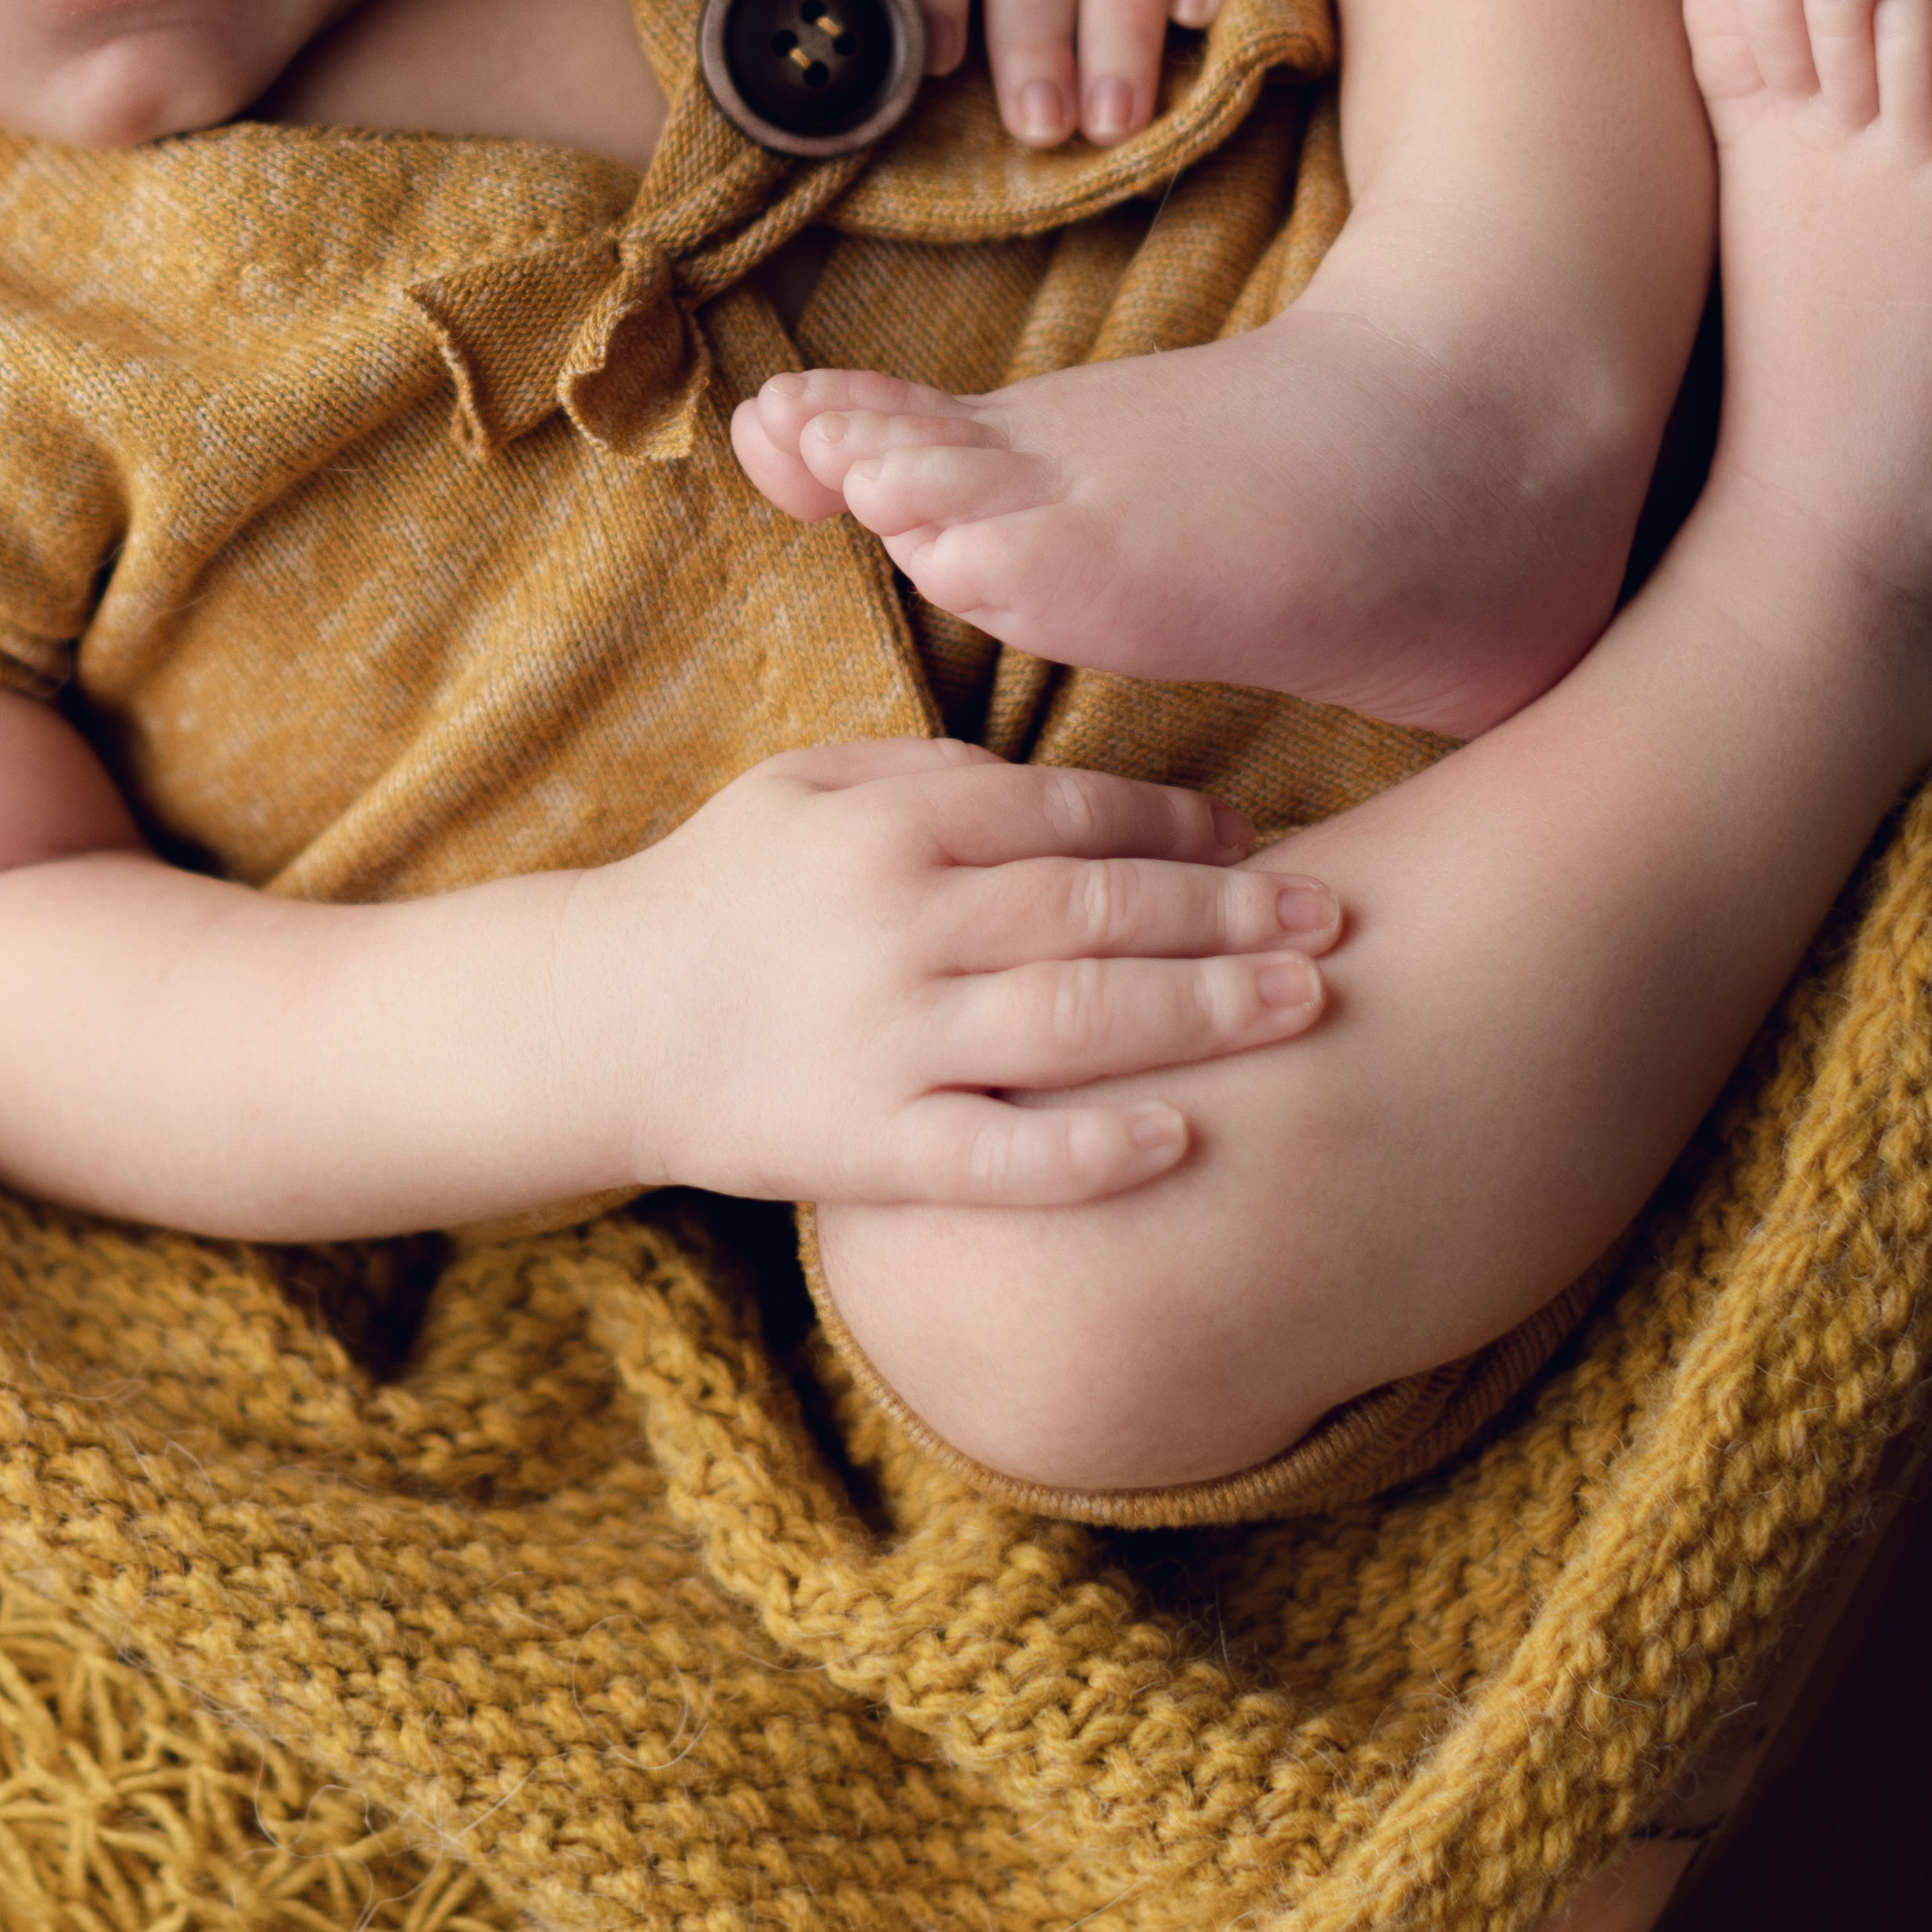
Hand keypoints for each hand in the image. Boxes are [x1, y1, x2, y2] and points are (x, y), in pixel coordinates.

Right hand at [584, 736, 1341, 1208]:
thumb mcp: (805, 789)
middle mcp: (896, 927)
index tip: (1257, 844)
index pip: (1065, 819)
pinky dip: (1094, 1150)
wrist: (596, 1021)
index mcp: (886, 828)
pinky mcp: (867, 1147)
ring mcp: (885, 1042)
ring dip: (1204, 1011)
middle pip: (1097, 913)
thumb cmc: (717, 892)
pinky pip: (999, 1155)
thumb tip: (1060, 787)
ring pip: (1075, 1022)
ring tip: (1307, 1005)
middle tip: (1336, 917)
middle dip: (1230, 916)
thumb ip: (928, 776)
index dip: (1175, 830)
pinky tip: (1183, 1140)